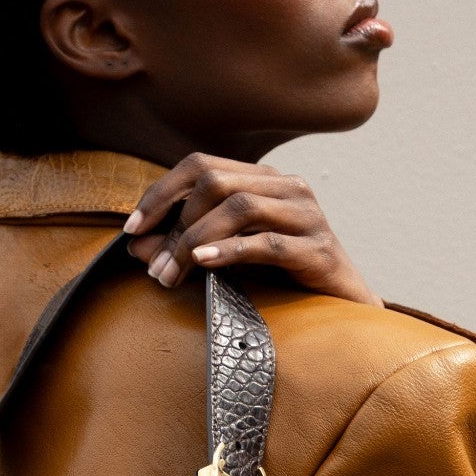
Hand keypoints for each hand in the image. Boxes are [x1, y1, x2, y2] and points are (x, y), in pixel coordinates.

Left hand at [123, 153, 382, 305]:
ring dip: (195, 241)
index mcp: (263, 180)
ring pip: (239, 206)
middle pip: (215, 182)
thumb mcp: (226, 258)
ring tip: (173, 275)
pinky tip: (204, 263)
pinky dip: (230, 251)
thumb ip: (183, 247)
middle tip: (156, 268)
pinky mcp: (318, 249)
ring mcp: (307, 215)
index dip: (161, 193)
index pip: (201, 165)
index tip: (132, 228)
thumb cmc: (282, 280)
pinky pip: (267, 243)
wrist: (343, 309)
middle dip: (175, 224)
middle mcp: (287, 187)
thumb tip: (135, 246)